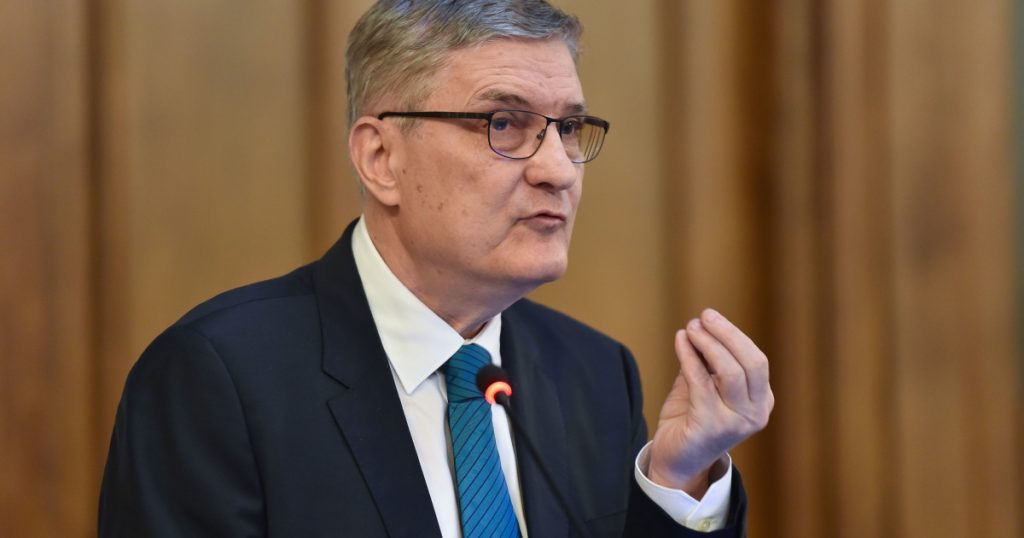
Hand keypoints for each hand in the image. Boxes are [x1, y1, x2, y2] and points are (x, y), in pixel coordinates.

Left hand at [648, 308, 773, 497]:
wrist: (676, 460)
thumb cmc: (690, 418)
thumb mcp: (704, 385)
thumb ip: (706, 361)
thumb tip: (701, 326)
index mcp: (761, 402)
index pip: (756, 361)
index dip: (734, 335)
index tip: (710, 317)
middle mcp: (756, 414)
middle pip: (751, 364)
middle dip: (727, 334)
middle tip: (703, 316)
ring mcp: (736, 422)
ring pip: (730, 372)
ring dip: (708, 344)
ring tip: (690, 328)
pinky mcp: (711, 427)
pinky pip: (702, 382)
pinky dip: (689, 356)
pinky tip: (680, 341)